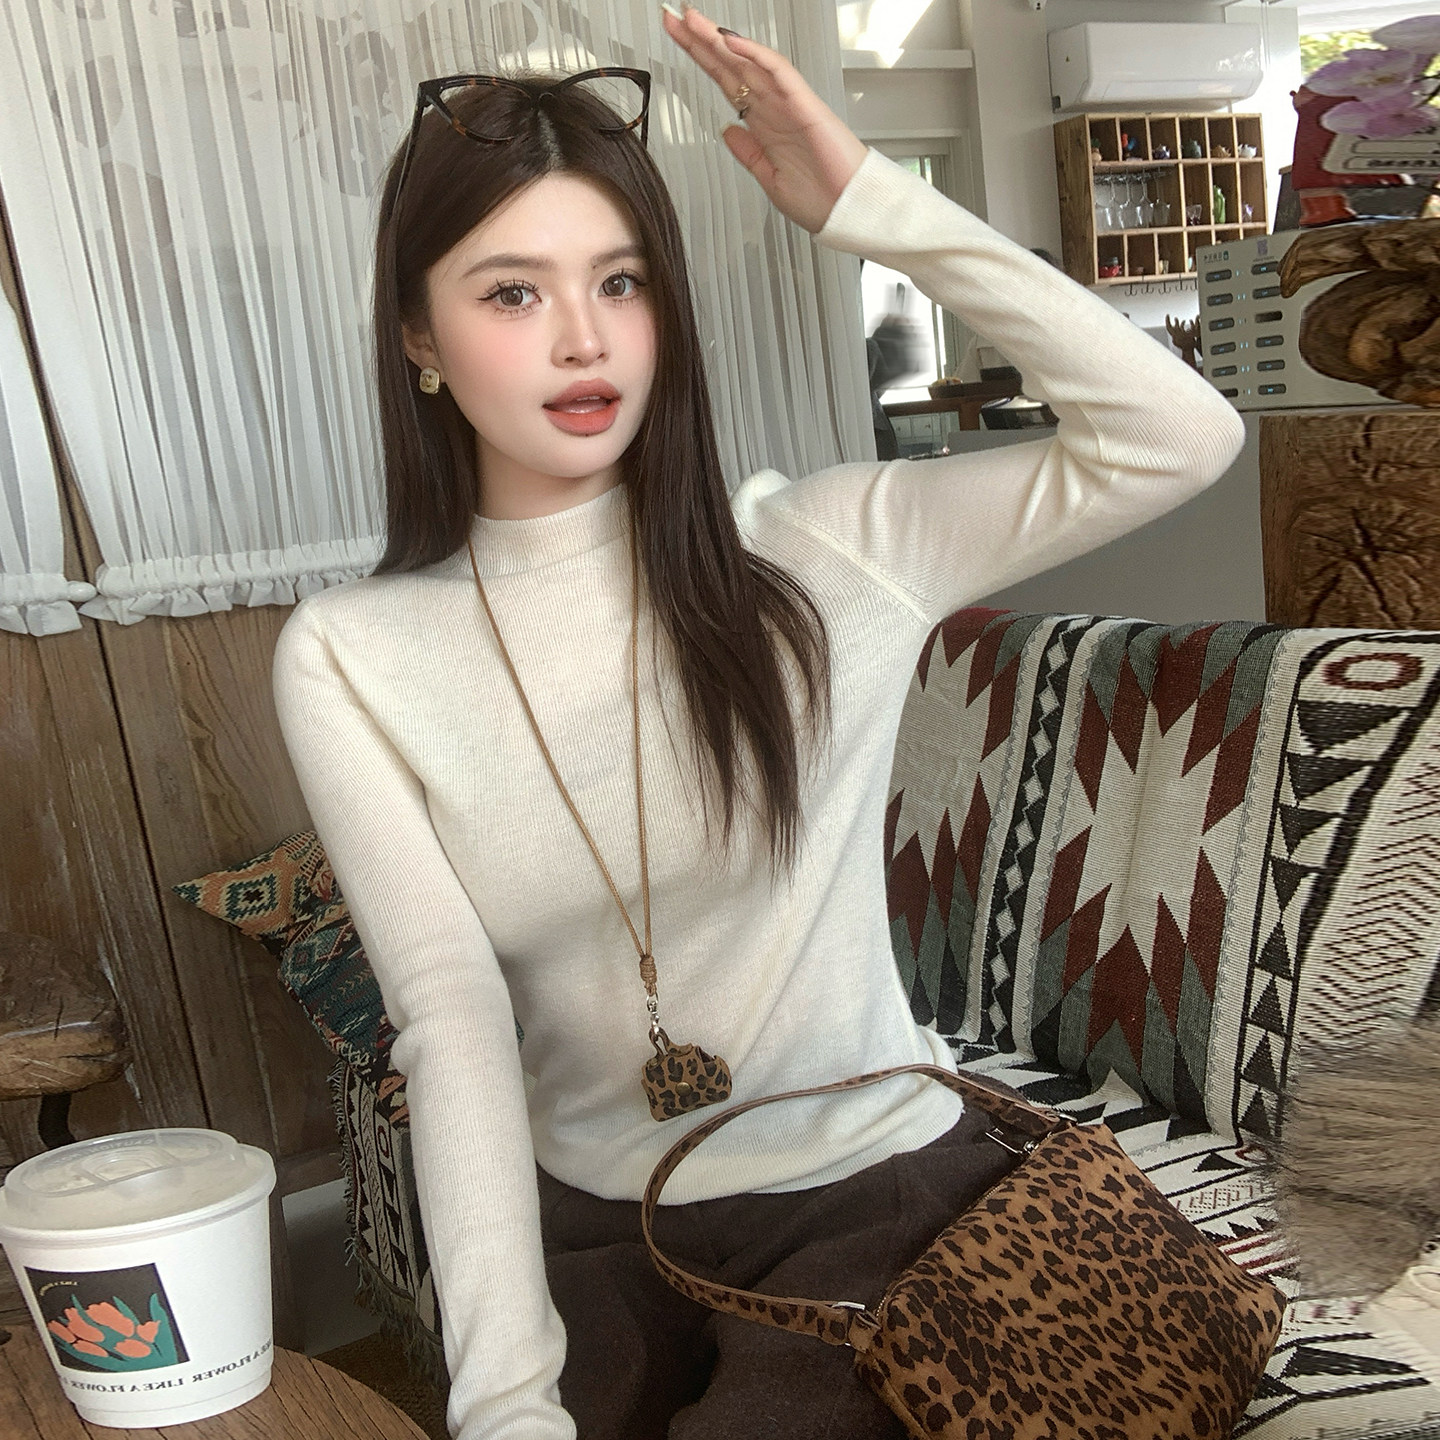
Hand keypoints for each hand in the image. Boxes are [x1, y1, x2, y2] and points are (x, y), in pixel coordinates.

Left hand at [660, 4, 868, 233]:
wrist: (848, 211)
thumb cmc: (820, 199)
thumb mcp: (769, 179)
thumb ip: (748, 153)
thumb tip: (729, 132)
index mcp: (764, 125)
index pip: (727, 82)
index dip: (702, 60)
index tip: (678, 41)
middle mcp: (774, 108)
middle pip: (731, 65)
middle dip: (701, 41)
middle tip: (673, 17)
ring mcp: (788, 103)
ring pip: (749, 61)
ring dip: (720, 40)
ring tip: (691, 20)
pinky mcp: (805, 103)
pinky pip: (778, 70)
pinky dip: (754, 54)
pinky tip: (731, 41)